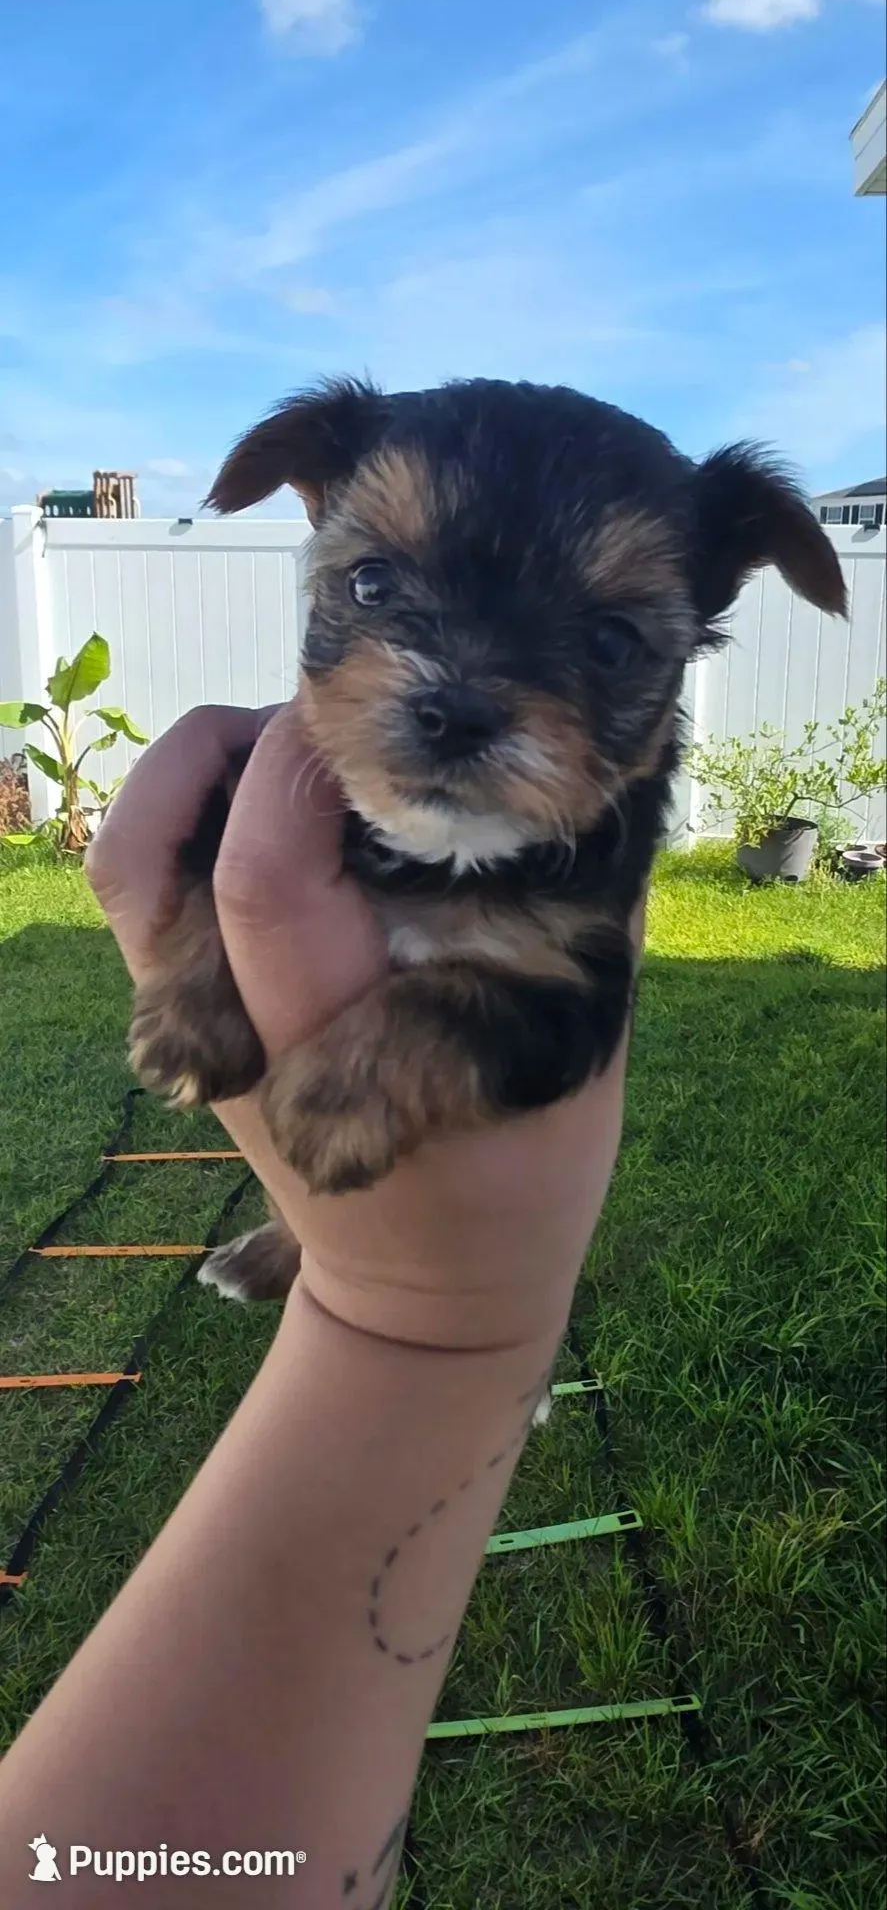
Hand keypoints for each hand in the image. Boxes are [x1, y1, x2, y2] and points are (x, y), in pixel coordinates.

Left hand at [88, 702, 641, 1352]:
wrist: (426, 1286)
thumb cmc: (519, 1171)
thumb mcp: (571, 1041)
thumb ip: (583, 905)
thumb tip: (612, 748)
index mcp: (346, 1043)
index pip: (265, 878)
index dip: (307, 769)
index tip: (386, 723)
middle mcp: (242, 1033)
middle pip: (168, 857)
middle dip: (248, 753)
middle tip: (346, 722)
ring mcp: (199, 1029)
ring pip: (131, 862)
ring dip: (192, 775)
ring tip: (288, 742)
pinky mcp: (186, 1018)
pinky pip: (144, 889)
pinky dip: (180, 815)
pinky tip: (266, 792)